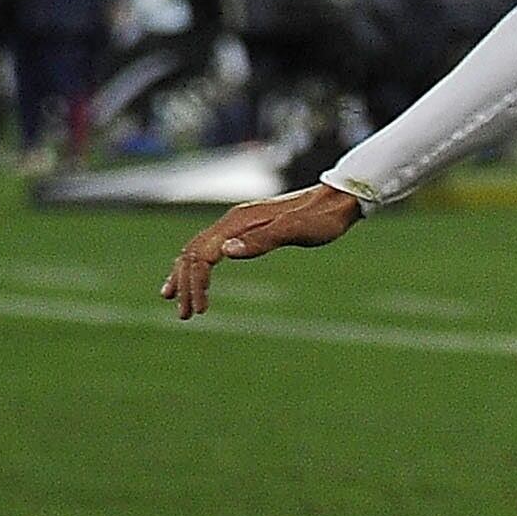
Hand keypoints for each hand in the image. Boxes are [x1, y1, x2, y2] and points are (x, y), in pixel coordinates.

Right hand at [159, 183, 361, 317]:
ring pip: (197, 251)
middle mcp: (232, 221)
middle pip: (192, 253)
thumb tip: (225, 252)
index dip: (196, 283)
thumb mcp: (296, 231)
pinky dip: (197, 266)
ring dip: (185, 277)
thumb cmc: (321, 219)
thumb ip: (262, 241)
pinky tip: (195, 280)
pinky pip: (210, 248)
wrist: (337, 200)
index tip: (201, 310)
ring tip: (179, 303)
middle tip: (185, 316)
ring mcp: (237, 224)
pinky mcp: (246, 229)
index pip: (201, 255)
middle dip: (185, 285)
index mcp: (238, 222)